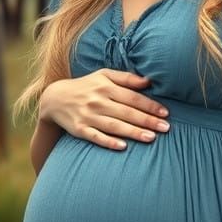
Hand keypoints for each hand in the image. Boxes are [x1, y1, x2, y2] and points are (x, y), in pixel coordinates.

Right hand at [39, 68, 169, 149]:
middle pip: (126, 112)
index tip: (165, 113)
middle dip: (147, 120)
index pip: (132, 97)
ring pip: (114, 126)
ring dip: (133, 132)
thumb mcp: (103, 75)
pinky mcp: (79, 129)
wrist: (55, 99)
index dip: (150, 105)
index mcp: (105, 86)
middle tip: (166, 128)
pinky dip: (108, 142)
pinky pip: (95, 137)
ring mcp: (88, 116)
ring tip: (151, 138)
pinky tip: (123, 147)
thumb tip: (149, 81)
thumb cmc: (86, 86)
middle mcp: (97, 101)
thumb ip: (126, 78)